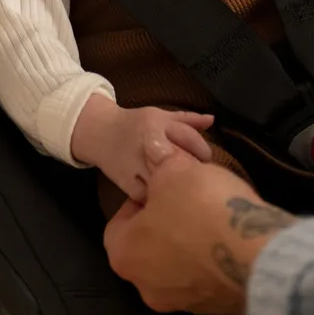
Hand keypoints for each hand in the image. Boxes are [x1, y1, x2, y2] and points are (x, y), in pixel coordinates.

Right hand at [70, 93, 213, 203]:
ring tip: (186, 190)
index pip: (187, 137)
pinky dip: (157, 198)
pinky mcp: (126, 182)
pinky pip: (147, 196)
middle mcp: (146, 144)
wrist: (100, 133)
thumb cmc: (135, 123)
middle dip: (192, 169)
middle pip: (177, 160)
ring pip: (162, 180)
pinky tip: (166, 199)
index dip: (202, 149)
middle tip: (200, 176)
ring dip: (175, 185)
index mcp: (157, 124)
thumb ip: (188, 119)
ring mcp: (135, 165)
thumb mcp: (160, 115)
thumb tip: (213, 120)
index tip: (207, 159)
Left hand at [104, 151, 295, 314]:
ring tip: (212, 216)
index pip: (118, 224)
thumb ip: (161, 161)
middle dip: (165, 221)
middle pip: (148, 246)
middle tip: (186, 198)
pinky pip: (205, 276)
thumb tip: (156, 150)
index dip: (139, 199)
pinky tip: (229, 236)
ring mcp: (181, 303)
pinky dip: (212, 258)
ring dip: (189, 242)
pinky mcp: (214, 308)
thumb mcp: (175, 169)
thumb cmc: (202, 208)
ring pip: (177, 264)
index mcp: (124, 256)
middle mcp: (145, 287)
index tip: (160, 186)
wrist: (257, 252)